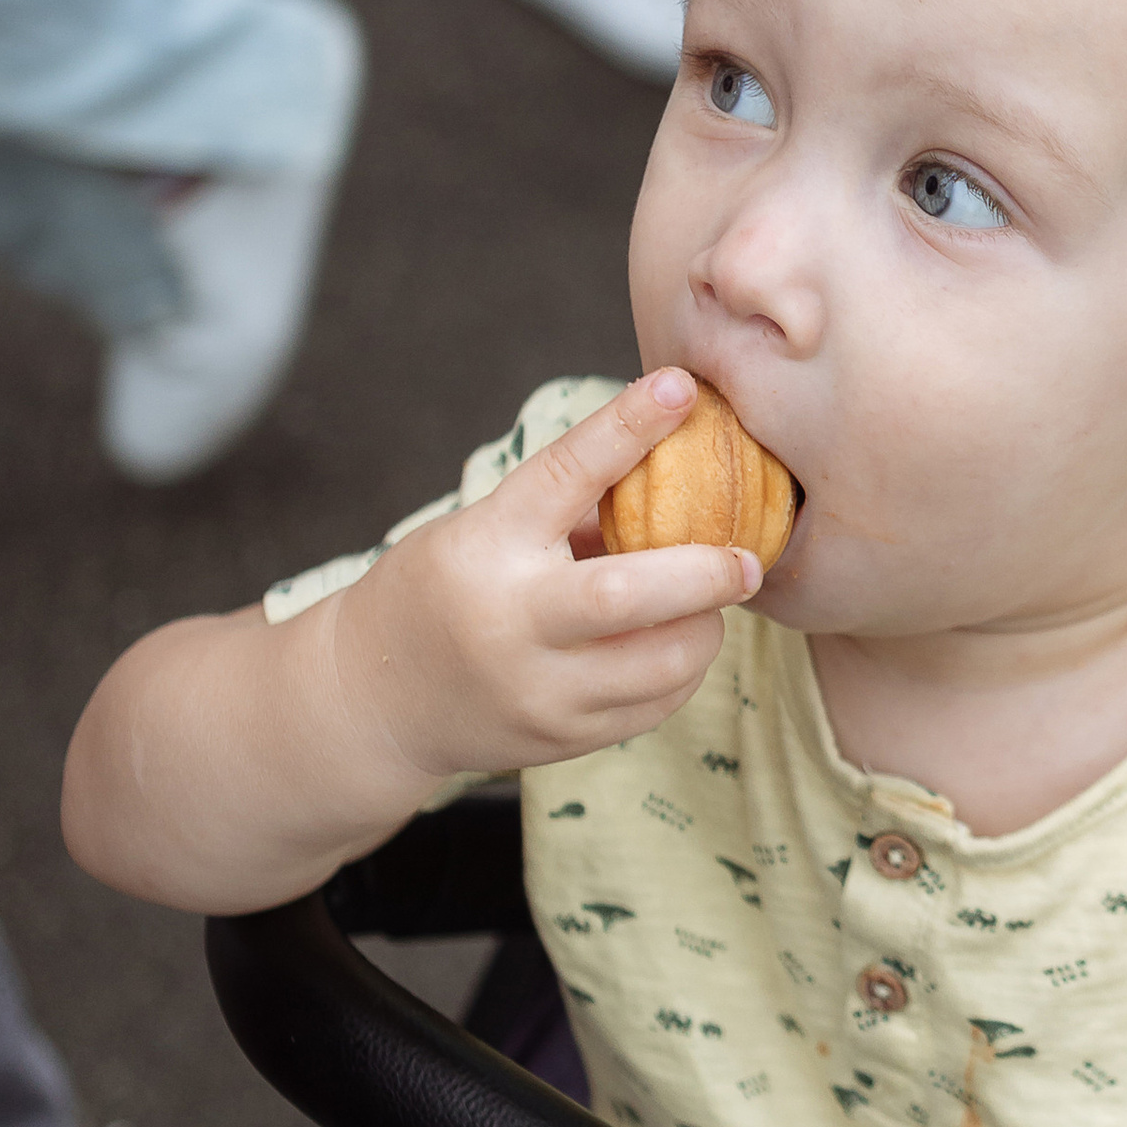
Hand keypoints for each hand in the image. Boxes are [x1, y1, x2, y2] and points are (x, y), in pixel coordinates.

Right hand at [325, 370, 758, 797]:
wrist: (379, 697)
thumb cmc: (447, 588)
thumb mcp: (483, 531)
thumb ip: (570, 512)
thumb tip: (674, 469)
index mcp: (488, 545)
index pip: (564, 475)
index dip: (626, 427)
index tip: (681, 387)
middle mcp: (510, 620)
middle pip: (625, 596)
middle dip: (703, 575)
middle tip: (746, 561)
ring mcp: (536, 689)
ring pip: (658, 665)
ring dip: (703, 629)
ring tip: (706, 607)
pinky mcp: (560, 739)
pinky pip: (652, 707)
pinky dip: (681, 672)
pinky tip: (675, 646)